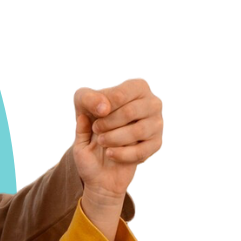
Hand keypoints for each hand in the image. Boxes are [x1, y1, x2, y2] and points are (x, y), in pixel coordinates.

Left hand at [71, 77, 164, 204]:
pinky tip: (110, 153)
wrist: (99, 153)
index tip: (94, 117)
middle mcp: (153, 102)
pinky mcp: (157, 144)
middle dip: (107, 124)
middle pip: (129, 112)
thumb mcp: (82, 106)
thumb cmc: (92, 120)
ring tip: (101, 141)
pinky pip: (141, 151)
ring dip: (113, 138)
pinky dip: (122, 154)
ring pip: (138, 131)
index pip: (119, 95)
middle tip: (97, 129)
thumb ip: (87, 101)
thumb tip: (104, 108)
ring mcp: (157, 124)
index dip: (101, 108)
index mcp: (137, 87)